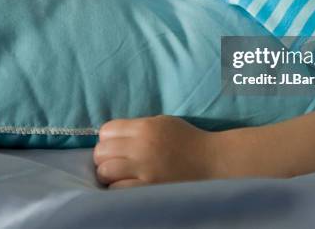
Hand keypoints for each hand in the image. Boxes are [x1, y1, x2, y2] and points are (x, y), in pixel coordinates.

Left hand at [93, 114, 214, 188]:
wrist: (213, 162)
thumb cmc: (187, 141)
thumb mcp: (163, 123)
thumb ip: (138, 127)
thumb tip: (111, 137)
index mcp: (145, 127)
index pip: (106, 130)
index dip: (108, 138)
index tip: (115, 145)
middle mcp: (142, 147)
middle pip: (101, 151)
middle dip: (105, 157)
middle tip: (116, 162)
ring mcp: (145, 170)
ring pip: (105, 172)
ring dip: (109, 174)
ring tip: (120, 175)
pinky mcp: (149, 189)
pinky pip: (117, 190)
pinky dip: (118, 188)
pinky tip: (129, 186)